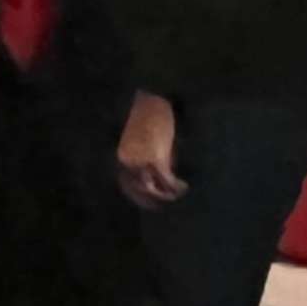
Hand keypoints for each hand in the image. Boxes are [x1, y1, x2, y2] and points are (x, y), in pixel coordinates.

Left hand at [116, 90, 185, 207]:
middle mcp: (128, 163)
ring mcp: (141, 163)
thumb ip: (149, 162)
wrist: (153, 100)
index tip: (152, 204)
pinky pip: (166, 180)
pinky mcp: (156, 159)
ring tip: (178, 194)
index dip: (140, 198)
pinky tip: (183, 186)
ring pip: (153, 189)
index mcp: (123, 159)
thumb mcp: (146, 145)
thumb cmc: (150, 119)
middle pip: (140, 191)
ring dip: (166, 195)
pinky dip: (175, 186)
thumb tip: (161, 180)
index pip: (127, 186)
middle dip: (154, 200)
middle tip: (168, 202)